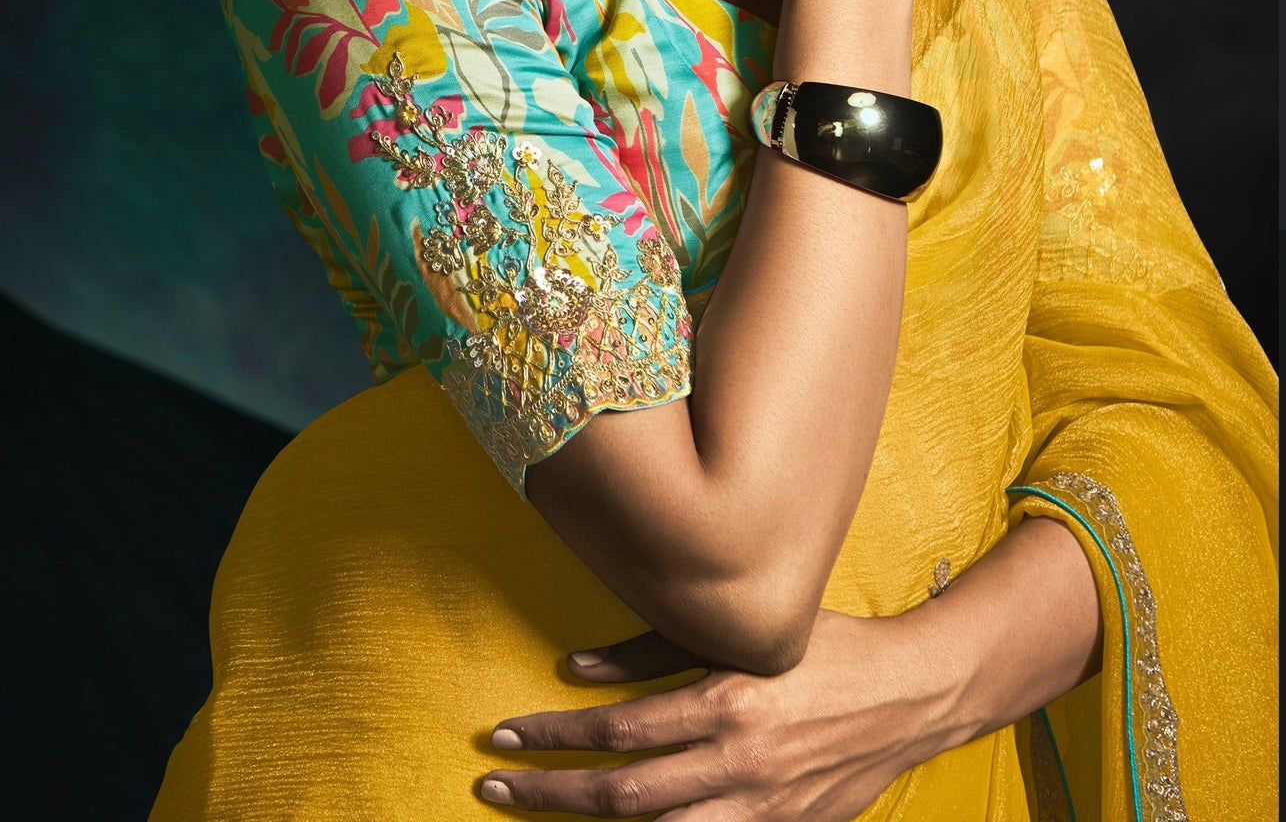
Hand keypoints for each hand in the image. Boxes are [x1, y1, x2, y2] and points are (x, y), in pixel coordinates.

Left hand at [479, 608, 961, 817]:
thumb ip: (657, 647)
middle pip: (625, 795)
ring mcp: (764, 808)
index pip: (620, 728)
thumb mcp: (742, 632)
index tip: (507, 737)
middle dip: (551, 794)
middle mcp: (742, 761)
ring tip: (539, 821)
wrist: (911, 695)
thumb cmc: (824, 647)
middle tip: (496, 788)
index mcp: (729, 701)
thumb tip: (575, 666)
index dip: (555, 736)